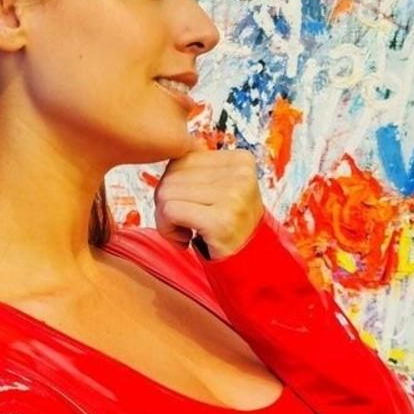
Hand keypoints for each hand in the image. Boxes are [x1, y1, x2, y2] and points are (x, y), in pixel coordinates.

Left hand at [153, 132, 264, 259]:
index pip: (181, 159)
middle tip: (186, 223)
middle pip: (171, 176)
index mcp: (241, 159)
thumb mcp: (219, 188)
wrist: (249, 264)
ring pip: (166, 193)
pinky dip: (168, 230)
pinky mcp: (221, 220)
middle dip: (167, 203)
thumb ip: (196, 168)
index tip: (193, 207)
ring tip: (188, 231)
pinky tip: (186, 240)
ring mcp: (233, 195)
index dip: (176, 186)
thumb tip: (164, 148)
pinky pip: (169, 212)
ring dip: (166, 219)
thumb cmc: (225, 225)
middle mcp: (241, 173)